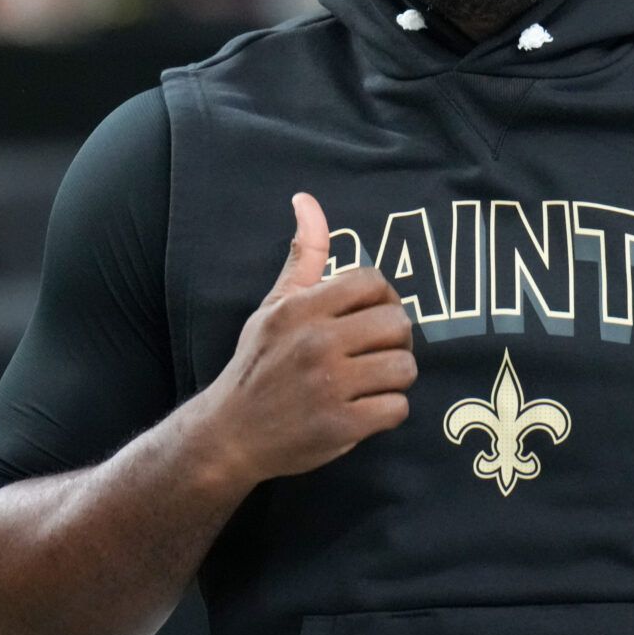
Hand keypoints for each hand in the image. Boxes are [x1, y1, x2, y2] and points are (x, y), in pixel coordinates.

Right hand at [191, 192, 415, 490]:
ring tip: (372, 380)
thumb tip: (307, 199)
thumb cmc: (258, 364)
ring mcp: (329, 386)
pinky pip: (397, 408)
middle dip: (395, 338)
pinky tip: (366, 409)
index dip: (382, 298)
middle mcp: (316, 343)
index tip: (371, 316)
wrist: (229, 435)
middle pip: (398, 324)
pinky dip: (388, 411)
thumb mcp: (274, 306)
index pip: (373, 282)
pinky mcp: (341, 427)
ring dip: (395, 377)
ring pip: (404, 367)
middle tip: (378, 351)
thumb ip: (303, 256)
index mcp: (301, 309)